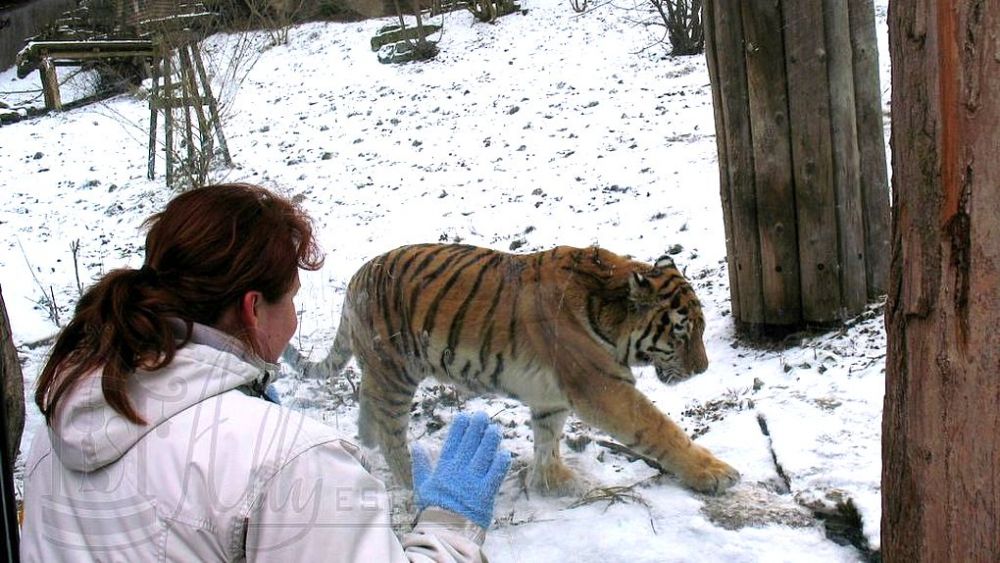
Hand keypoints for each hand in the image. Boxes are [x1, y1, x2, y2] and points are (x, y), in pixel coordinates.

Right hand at [411, 411, 511, 528]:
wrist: (445, 532)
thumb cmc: (433, 509)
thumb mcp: (422, 486)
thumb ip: (420, 464)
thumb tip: (416, 445)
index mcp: (444, 468)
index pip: (452, 442)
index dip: (459, 427)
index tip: (465, 415)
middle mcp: (459, 471)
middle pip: (470, 444)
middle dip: (477, 427)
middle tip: (482, 415)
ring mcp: (473, 481)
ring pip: (484, 454)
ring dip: (490, 440)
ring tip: (495, 429)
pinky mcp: (486, 493)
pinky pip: (496, 473)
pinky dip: (501, 462)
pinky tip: (504, 452)